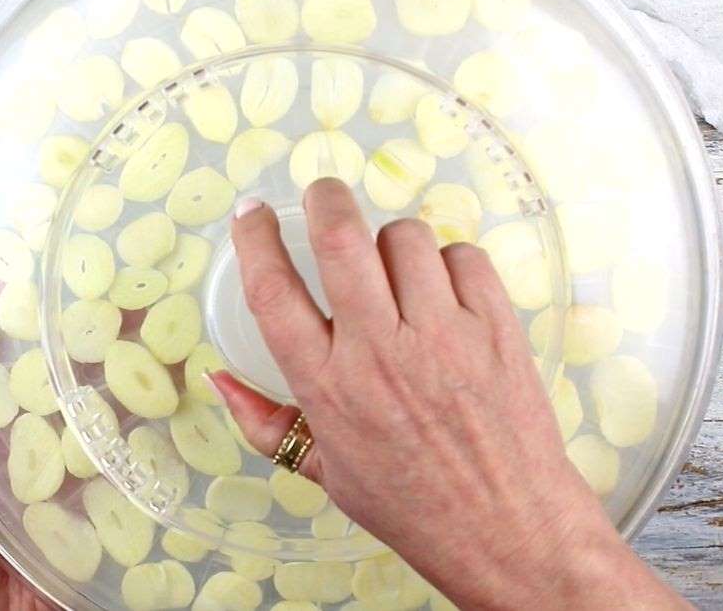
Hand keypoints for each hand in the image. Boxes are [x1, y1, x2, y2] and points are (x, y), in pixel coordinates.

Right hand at [210, 179, 687, 609]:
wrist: (505, 526)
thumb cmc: (411, 501)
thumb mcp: (325, 471)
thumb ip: (265, 422)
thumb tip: (216, 377)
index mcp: (329, 387)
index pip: (273, 290)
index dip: (254, 239)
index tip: (251, 214)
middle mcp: (381, 353)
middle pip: (340, 238)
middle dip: (323, 198)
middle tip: (322, 195)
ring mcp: (443, 336)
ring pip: (406, 238)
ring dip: (392, 240)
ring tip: (395, 266)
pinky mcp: (496, 328)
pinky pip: (465, 257)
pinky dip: (449, 262)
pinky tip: (445, 289)